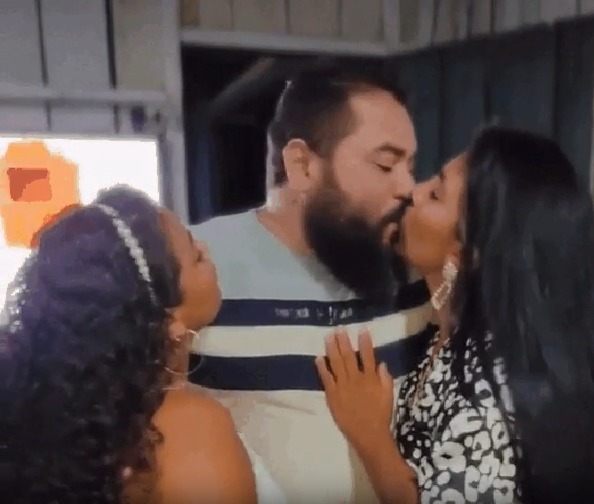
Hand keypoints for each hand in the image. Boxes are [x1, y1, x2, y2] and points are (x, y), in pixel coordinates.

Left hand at [315, 328, 394, 454]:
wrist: (368, 434)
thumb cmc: (380, 415)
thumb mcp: (388, 396)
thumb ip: (385, 379)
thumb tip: (381, 363)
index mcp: (370, 378)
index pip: (368, 356)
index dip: (365, 342)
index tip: (362, 329)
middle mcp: (356, 379)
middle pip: (349, 356)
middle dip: (344, 341)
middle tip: (339, 328)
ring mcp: (343, 386)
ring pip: (336, 363)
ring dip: (332, 349)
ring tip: (328, 337)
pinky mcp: (332, 395)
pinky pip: (326, 379)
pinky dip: (322, 368)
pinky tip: (318, 358)